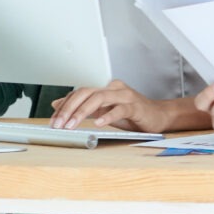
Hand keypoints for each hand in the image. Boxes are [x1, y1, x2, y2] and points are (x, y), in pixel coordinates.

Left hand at [49, 80, 163, 131]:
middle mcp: (113, 88)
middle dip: (69, 108)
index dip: (64, 106)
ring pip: (99, 98)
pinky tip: (98, 124)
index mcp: (105, 88)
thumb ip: (83, 107)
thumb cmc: (132, 114)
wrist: (159, 116)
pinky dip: (107, 116)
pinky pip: (119, 109)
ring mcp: (125, 96)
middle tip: (59, 124)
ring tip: (72, 125)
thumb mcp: (104, 111)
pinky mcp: (136, 107)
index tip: (54, 120)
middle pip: (86, 92)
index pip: (79, 93)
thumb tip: (58, 105)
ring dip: (82, 112)